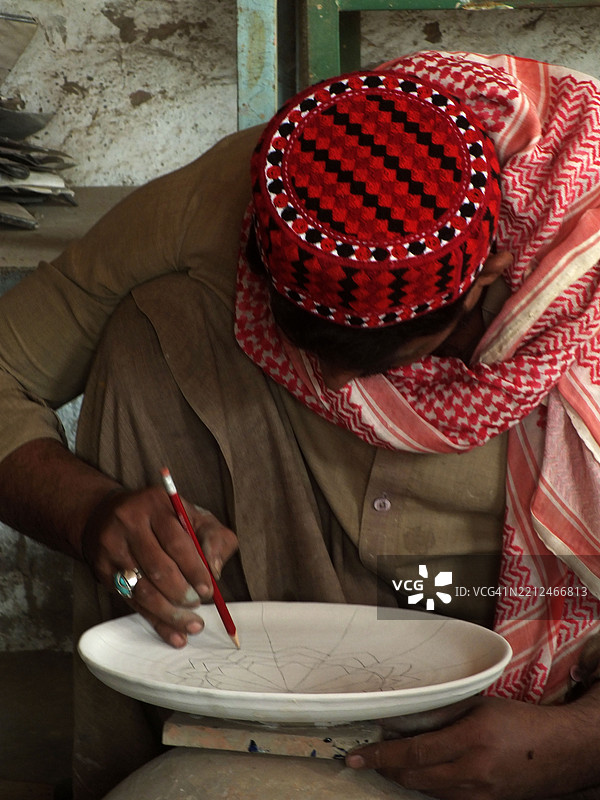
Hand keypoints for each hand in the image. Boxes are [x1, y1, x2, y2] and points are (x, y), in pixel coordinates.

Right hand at [81, 485, 237, 646]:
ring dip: (170, 613)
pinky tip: (174, 634)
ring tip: (191, 624)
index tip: (208, 590)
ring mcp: (112, 548)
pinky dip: (156, 622)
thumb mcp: (193, 515)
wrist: (108, 515)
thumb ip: (214, 537)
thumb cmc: (161, 518)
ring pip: (142, 589)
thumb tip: (215, 570)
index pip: (177, 542)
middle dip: (181, 592)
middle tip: (197, 604)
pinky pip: (132, 603)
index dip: (194, 570)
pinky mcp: (103, 571)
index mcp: (156, 505)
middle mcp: (130, 524)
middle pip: (157, 567)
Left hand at [346, 694, 599, 799]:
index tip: (354, 756)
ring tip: (390, 761)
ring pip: (426, 791)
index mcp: (471, 741)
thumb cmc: (520, 722)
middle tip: (365, 757)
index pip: (413, 754)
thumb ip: (440, 712)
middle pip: (414, 779)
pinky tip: (421, 772)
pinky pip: (445, 798)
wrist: (560, 752)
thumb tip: (402, 717)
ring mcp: (479, 796)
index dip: (379, 756)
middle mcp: (473, 774)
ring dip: (405, 778)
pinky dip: (428, 786)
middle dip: (385, 769)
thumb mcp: (479, 706)